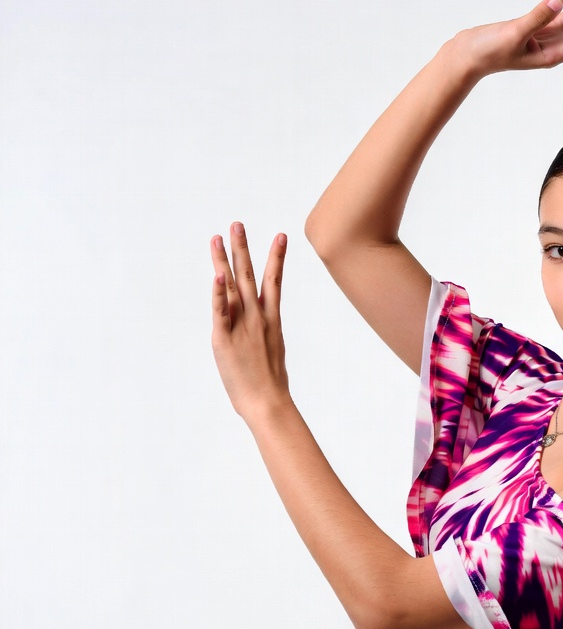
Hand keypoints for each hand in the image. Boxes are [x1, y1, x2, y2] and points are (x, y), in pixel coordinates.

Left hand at [210, 222, 290, 421]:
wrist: (268, 403)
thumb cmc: (271, 385)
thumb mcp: (272, 352)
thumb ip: (263, 335)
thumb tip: (262, 332)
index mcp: (271, 320)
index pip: (274, 281)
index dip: (276, 257)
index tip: (280, 235)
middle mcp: (257, 318)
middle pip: (249, 275)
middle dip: (243, 248)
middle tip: (237, 224)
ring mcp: (242, 327)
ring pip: (232, 286)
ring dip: (225, 260)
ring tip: (219, 237)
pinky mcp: (224, 340)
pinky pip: (220, 312)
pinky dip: (217, 293)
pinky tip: (217, 274)